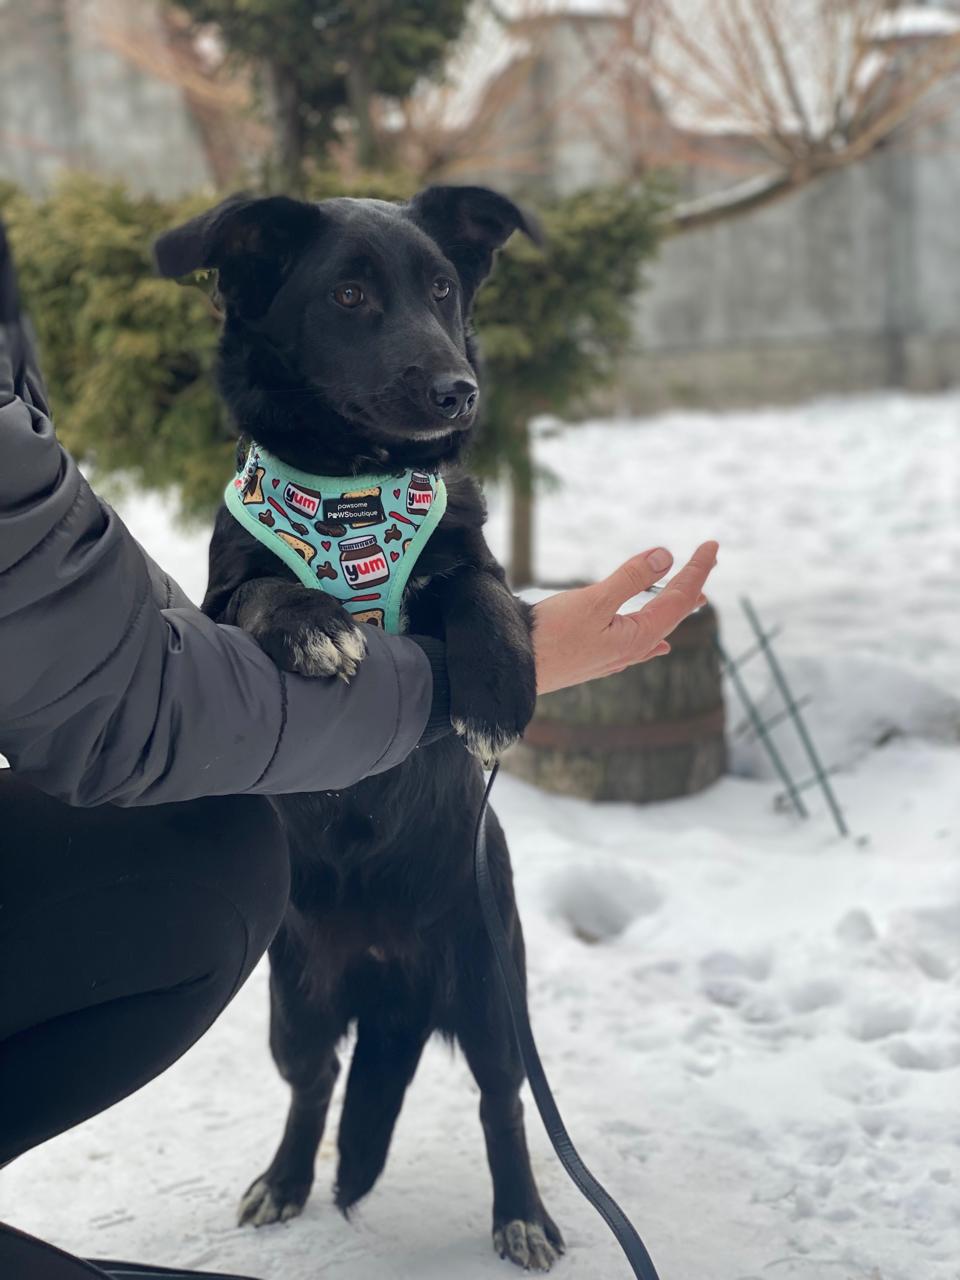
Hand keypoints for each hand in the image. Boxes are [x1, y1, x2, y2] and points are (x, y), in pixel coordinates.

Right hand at [531, 542, 717, 694]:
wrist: (514, 671)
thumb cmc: (550, 636)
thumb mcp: (593, 601)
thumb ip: (630, 579)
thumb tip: (666, 556)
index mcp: (638, 635)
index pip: (680, 598)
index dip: (697, 570)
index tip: (712, 545)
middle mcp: (632, 649)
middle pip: (673, 613)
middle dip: (692, 585)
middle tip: (707, 560)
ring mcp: (615, 657)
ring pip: (657, 628)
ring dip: (675, 608)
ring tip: (694, 598)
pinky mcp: (598, 659)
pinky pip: (639, 645)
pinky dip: (655, 635)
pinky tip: (659, 646)